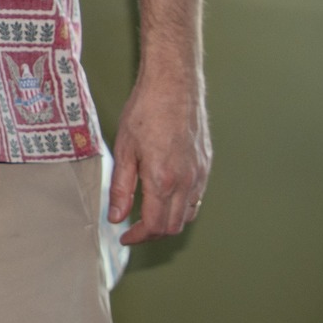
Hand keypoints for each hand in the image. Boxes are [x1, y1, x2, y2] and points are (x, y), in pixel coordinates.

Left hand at [107, 71, 210, 244]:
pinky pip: (197, 198)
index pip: (154, 225)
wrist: (174, 86)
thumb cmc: (145, 111)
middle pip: (173, 226)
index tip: (124, 236)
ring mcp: (200, 174)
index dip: (138, 237)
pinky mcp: (206, 165)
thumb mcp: (124, 150)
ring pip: (188, 215)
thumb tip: (116, 216)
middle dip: (151, 234)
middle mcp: (187, 182)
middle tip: (132, 229)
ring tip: (147, 215)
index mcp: (163, 180)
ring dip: (168, 222)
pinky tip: (166, 198)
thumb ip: (121, 188)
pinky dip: (182, 207)